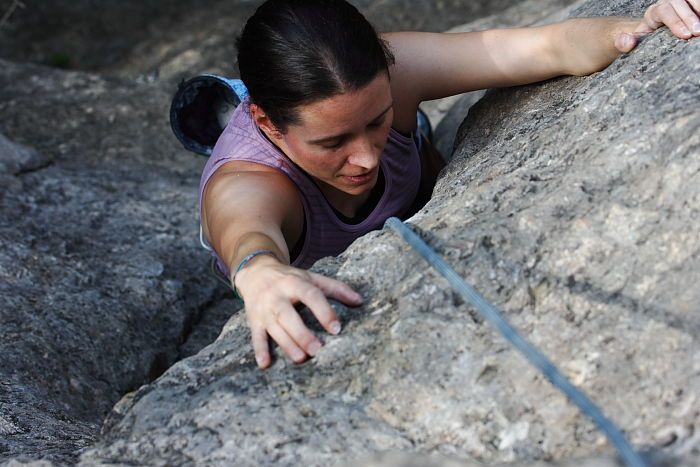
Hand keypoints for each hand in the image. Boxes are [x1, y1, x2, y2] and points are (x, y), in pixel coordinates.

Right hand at [234, 255, 363, 368]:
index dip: (324, 311)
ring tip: (300, 358)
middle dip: (302, 333)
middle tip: (318, 350)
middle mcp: (277, 296)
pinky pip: (256, 336)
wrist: (255, 272)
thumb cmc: (290, 278)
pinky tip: (264, 364)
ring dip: (286, 344)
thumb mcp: (311, 277)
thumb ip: (336, 288)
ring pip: (274, 327)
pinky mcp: (254, 320)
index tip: (336, 329)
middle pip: (288, 315)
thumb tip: (360, 301)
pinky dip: (259, 350)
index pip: (311, 296)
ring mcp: (264, 309)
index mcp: (295, 283)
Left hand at [616, 0, 699, 51]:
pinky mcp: (690, 5)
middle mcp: (668, 3)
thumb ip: (623, 43)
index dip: (675, 22)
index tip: (685, 35)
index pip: (664, 11)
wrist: (648, 35)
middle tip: (698, 32)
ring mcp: (681, 3)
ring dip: (699, 11)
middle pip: (680, 2)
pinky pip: (697, 3)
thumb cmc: (640, 40)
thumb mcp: (627, 42)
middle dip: (689, 17)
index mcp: (653, 12)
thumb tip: (628, 41)